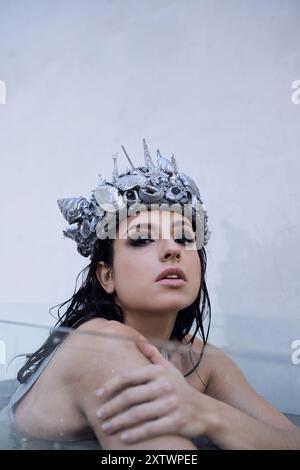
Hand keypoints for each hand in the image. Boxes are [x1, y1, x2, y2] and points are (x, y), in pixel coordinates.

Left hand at [95, 337, 212, 443]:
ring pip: (137, 414)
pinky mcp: (176, 421)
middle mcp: (165, 386)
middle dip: (111, 407)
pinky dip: (135, 434)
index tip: (98, 394)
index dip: (111, 385)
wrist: (204, 410)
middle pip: (130, 397)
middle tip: (99, 414)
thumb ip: (152, 354)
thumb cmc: (180, 388)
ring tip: (106, 427)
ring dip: (118, 422)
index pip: (129, 376)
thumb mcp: (169, 368)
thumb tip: (137, 339)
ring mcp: (171, 404)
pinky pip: (150, 428)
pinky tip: (123, 438)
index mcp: (159, 371)